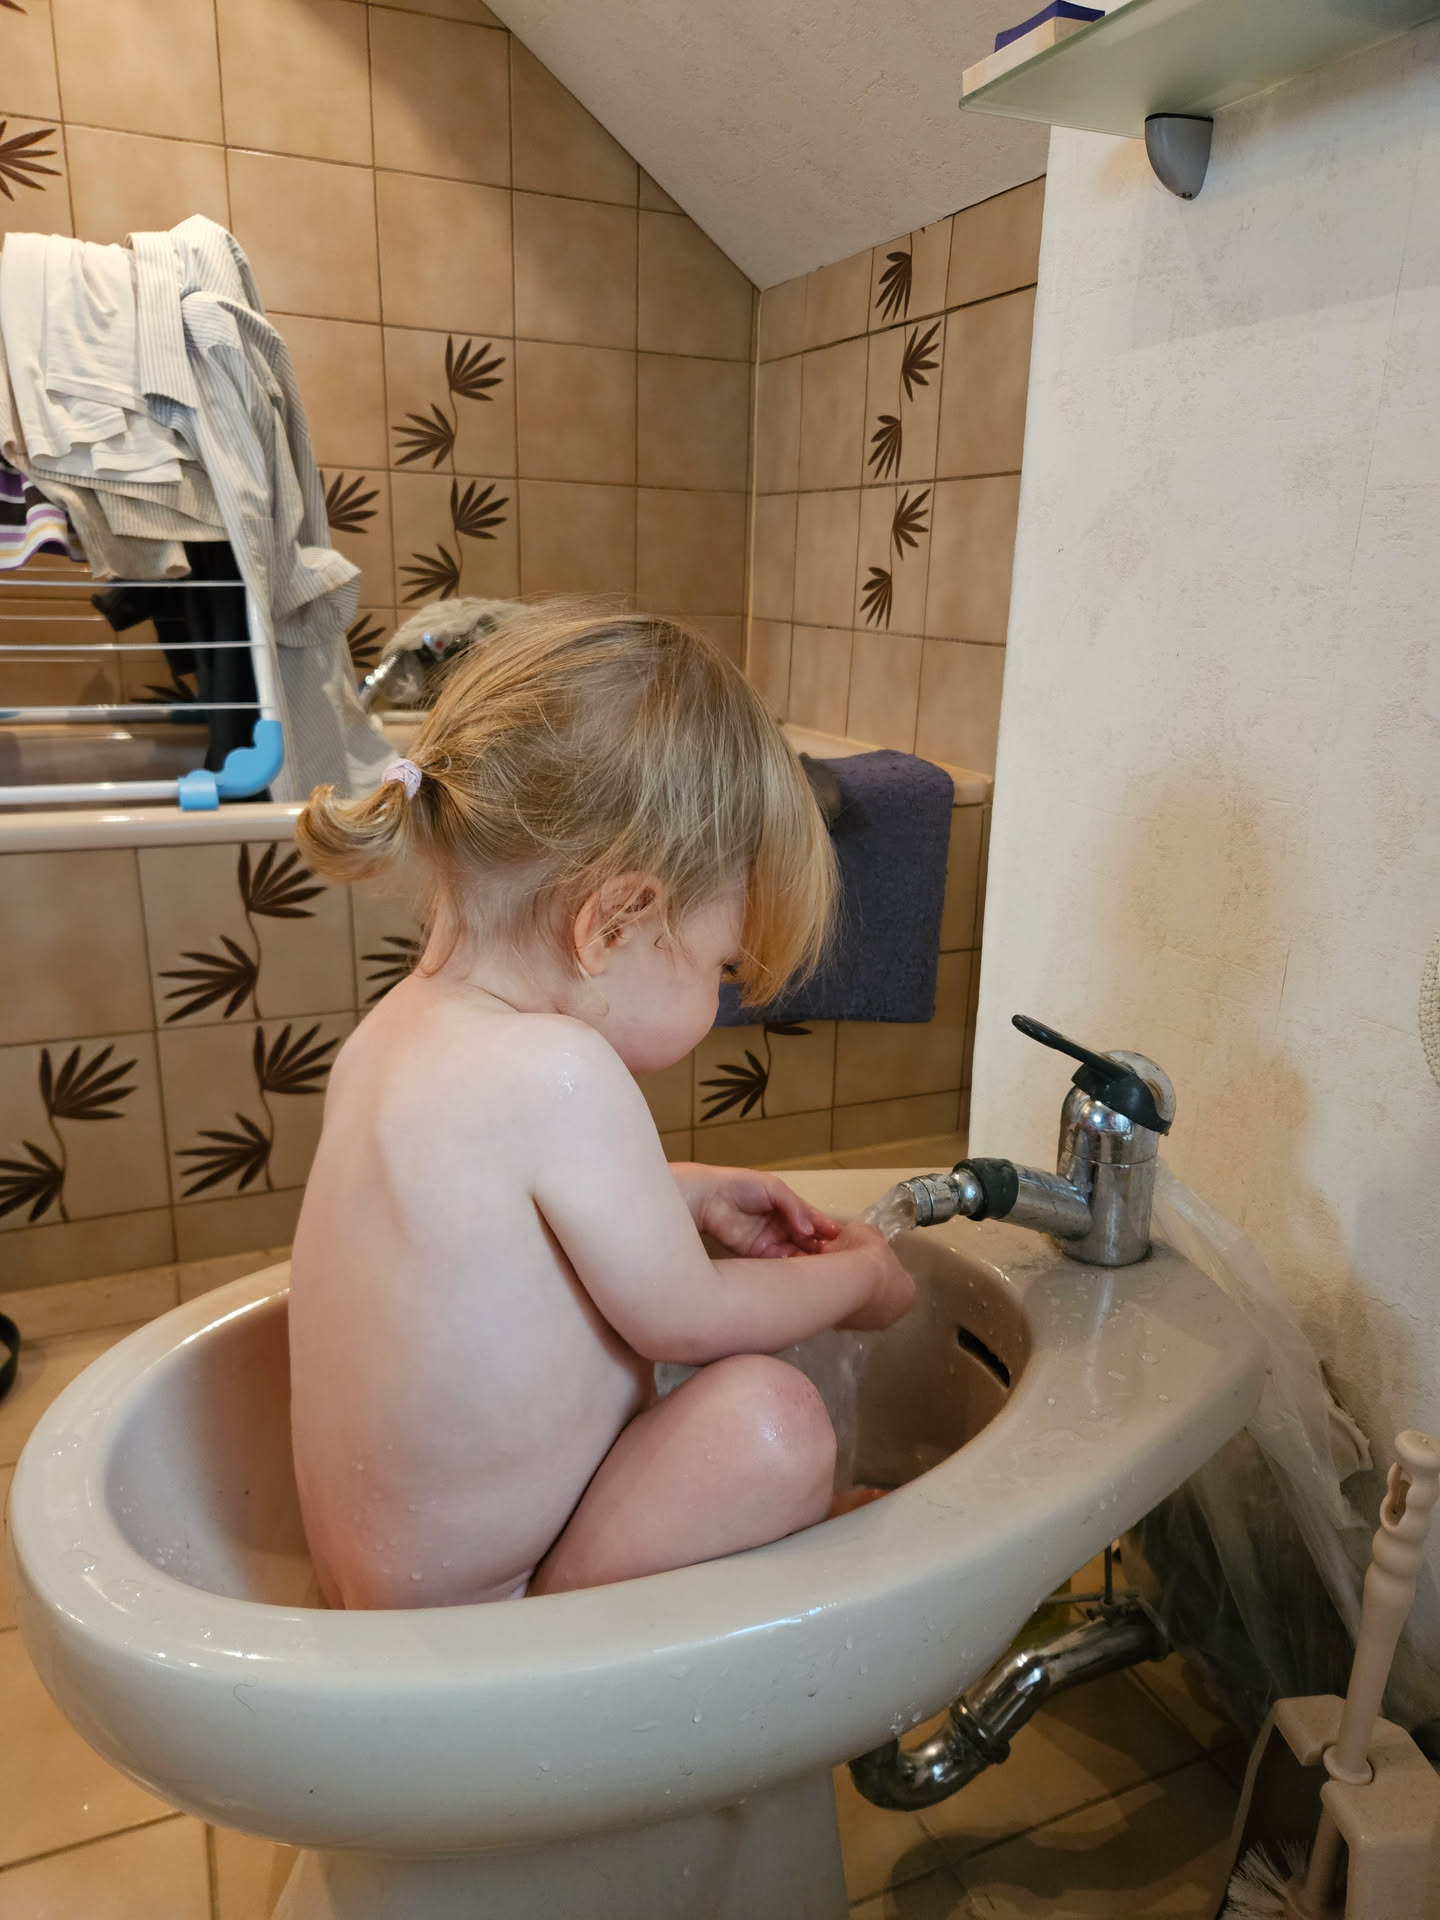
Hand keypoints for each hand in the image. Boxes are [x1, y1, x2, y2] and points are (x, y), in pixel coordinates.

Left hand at [669, 1164, 839, 1258]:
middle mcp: (780, 1225)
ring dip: (806, 1258)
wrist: (709, 1198)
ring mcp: (769, 1240)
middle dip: (819, 1247)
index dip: (824, 1228)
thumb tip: (809, 1228)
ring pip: (794, 1252)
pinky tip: (799, 1269)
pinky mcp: (756, 1253)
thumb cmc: (740, 1186)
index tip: (839, 1238)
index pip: (810, 1219)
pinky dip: (789, 1265)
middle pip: (805, 1238)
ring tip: (821, 1265)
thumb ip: (794, 1206)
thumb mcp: (773, 1188)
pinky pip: (777, 1262)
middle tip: (835, 1257)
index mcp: (786, 1206)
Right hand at [829, 1219, 915, 1331]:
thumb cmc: (866, 1256)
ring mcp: (870, 1324)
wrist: (846, 1280)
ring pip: (859, 1305)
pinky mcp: (845, 1328)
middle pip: (880, 1295)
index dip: (882, 1265)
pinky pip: (841, 1309)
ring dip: (850, 1292)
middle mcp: (893, 1313)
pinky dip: (835, 1298)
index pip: (898, 1278)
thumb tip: (861, 1235)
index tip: (868, 1256)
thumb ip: (869, 1237)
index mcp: (907, 1291)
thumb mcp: (868, 1233)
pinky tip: (826, 1284)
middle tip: (850, 1265)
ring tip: (835, 1273)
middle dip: (867, 1282)